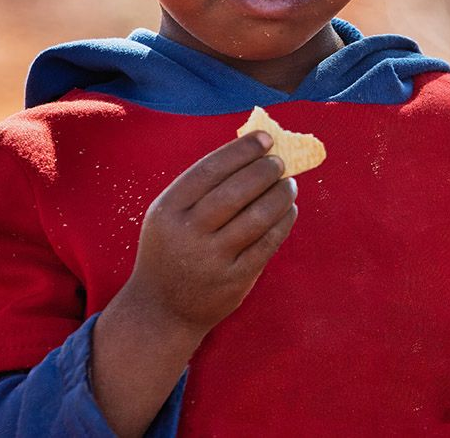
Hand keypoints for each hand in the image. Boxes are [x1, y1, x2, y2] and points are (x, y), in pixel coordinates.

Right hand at [118, 129, 297, 334]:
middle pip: (235, 192)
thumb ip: (201, 187)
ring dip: (279, 195)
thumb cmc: (171, 248)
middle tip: (279, 162)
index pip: (209, 170)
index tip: (265, 139)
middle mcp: (187, 234)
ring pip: (257, 217)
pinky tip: (289, 209)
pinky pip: (267, 243)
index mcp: (167, 210)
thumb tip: (252, 152)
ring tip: (289, 184)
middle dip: (264, 171)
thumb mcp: (169, 215)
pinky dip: (283, 221)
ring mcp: (211, 259)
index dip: (241, 151)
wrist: (161, 309)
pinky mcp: (234, 280)